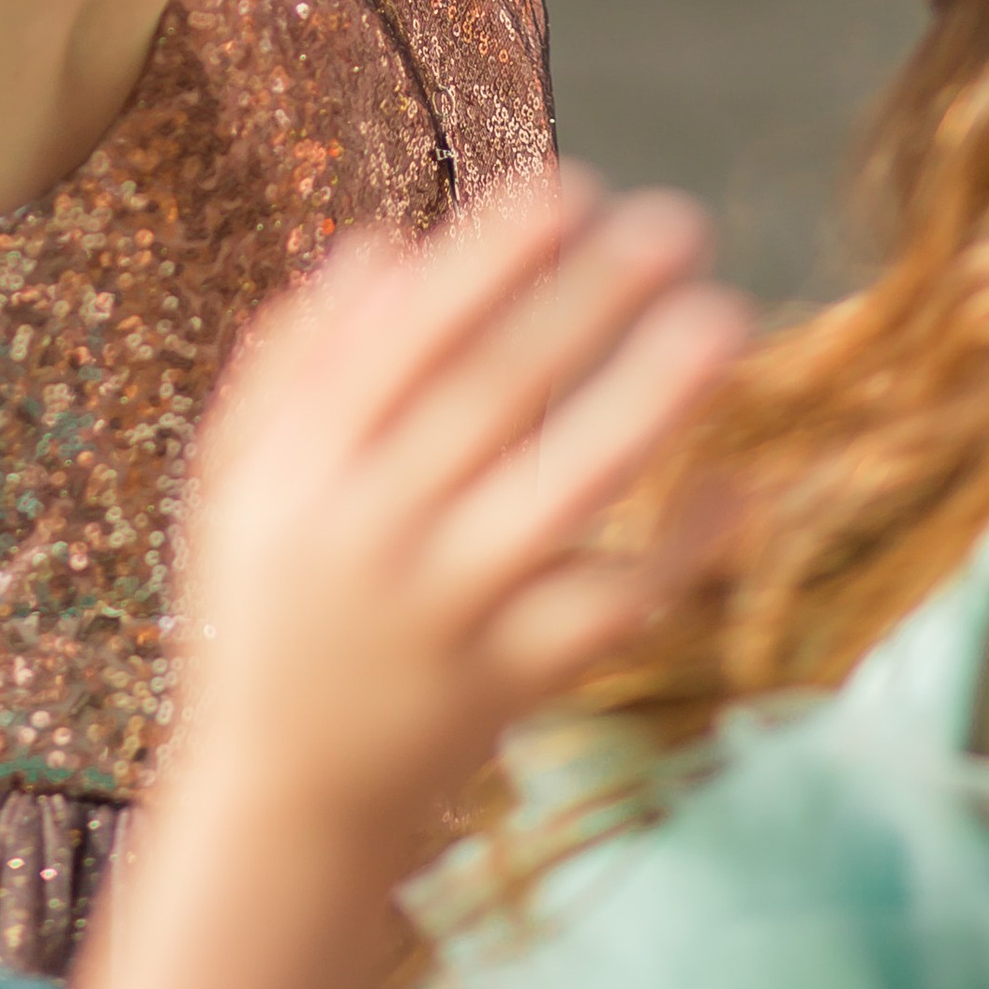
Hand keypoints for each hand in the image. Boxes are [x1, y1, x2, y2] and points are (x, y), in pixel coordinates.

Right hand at [174, 172, 746, 866]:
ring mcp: (447, 613)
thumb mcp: (244, 476)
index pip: (404, 339)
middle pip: (492, 398)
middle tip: (675, 223)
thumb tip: (389, 242)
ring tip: (725, 320)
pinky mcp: (512, 683)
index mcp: (302, 465)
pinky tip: (744, 484)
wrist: (285, 802)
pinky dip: (680, 549)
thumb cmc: (275, 600)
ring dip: (646, 401)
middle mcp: (372, 532)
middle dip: (586, 302)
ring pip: (560, 494)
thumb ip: (299, 356)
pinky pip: (609, 606)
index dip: (488, 259)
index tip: (570, 186)